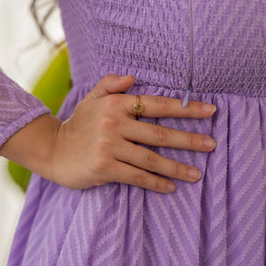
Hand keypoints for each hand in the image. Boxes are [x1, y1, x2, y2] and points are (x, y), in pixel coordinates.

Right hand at [49, 74, 216, 192]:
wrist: (53, 150)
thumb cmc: (79, 124)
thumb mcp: (92, 98)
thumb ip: (111, 84)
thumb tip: (133, 77)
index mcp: (116, 104)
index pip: (157, 105)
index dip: (185, 108)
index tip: (210, 111)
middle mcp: (114, 123)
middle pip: (160, 134)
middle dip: (189, 140)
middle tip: (212, 145)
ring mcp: (109, 147)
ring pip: (151, 159)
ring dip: (177, 168)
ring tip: (196, 175)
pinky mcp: (104, 168)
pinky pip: (137, 176)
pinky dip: (155, 183)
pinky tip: (171, 188)